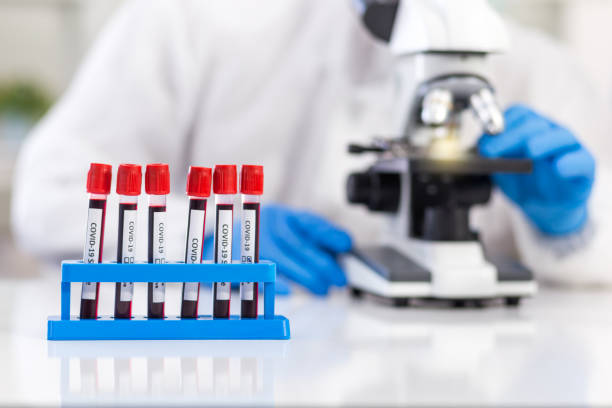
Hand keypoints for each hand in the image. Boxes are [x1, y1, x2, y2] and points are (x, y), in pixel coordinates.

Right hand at [204, 204, 352, 294]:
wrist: (219, 246)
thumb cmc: (264, 243)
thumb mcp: (289, 235)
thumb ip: (314, 241)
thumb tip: (343, 251)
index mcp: (282, 216)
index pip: (308, 222)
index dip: (328, 233)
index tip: (346, 244)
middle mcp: (264, 225)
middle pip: (296, 243)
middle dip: (321, 263)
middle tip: (338, 279)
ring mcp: (247, 242)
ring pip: (279, 259)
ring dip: (303, 276)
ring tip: (322, 290)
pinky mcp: (232, 261)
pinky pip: (254, 273)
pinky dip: (271, 282)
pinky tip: (287, 291)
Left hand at [478, 104, 594, 234]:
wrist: (545, 207)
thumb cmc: (524, 183)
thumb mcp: (502, 171)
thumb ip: (492, 159)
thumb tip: (481, 149)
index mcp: (530, 128)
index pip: (517, 114)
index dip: (498, 126)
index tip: (483, 144)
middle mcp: (550, 132)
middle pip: (534, 124)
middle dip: (510, 137)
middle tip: (492, 152)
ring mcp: (569, 148)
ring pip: (560, 136)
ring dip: (543, 142)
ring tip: (531, 150)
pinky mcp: (584, 167)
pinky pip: (581, 161)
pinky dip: (570, 163)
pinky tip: (559, 168)